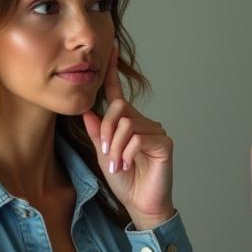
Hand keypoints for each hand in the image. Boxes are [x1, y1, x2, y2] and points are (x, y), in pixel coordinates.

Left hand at [82, 44, 174, 229]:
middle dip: (106, 130)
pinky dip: (128, 152)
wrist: (141, 203)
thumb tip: (87, 111)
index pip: (119, 93)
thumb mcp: (104, 154)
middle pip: (119, 108)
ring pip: (127, 124)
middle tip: (105, 151)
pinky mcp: (164, 143)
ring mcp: (156, 131)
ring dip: (116, 146)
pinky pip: (139, 137)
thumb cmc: (125, 180)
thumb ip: (97, 132)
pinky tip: (128, 165)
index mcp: (128, 122)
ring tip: (117, 164)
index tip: (111, 48)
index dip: (114, 72)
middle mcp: (144, 122)